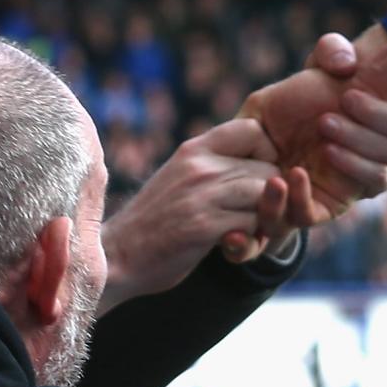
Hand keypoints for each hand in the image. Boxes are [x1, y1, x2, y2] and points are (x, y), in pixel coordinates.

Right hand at [100, 118, 318, 310]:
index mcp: (194, 150)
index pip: (254, 129)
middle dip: (270, 194)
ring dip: (263, 217)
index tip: (255, 177)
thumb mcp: (180, 177)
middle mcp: (199, 166)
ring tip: (249, 231)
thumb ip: (212, 165)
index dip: (266, 154)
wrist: (117, 257)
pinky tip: (234, 246)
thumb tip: (258, 158)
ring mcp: (201, 195)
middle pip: (267, 168)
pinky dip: (252, 238)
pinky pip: (252, 223)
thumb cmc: (156, 221)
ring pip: (264, 194)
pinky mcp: (203, 226)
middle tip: (256, 215)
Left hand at [238, 28, 386, 222]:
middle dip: (381, 114)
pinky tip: (324, 153)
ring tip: (326, 126)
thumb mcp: (320, 63)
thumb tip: (347, 64)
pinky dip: (351, 169)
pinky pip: (373, 185)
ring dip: (361, 142)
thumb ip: (333, 50)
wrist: (286, 135)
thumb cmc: (317, 90)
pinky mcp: (366, 189)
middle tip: (346, 99)